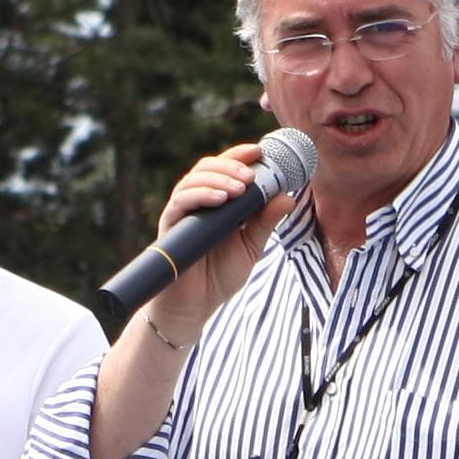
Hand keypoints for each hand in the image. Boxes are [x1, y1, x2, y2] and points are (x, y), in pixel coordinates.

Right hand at [147, 141, 303, 344]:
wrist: (195, 307)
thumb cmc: (219, 277)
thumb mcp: (250, 248)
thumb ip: (265, 223)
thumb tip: (287, 198)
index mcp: (218, 203)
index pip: (226, 169)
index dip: (241, 155)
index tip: (261, 150)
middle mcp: (197, 202)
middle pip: (208, 167)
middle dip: (231, 164)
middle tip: (252, 173)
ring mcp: (182, 212)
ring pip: (193, 179)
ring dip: (219, 177)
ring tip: (241, 186)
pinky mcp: (170, 226)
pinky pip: (181, 202)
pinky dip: (201, 195)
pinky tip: (221, 198)